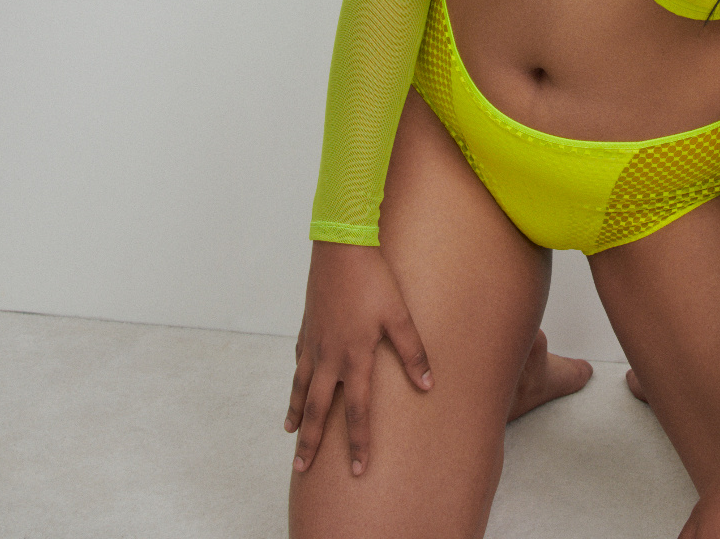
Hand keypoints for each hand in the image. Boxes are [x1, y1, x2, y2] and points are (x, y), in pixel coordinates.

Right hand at [285, 240, 432, 474]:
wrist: (341, 249)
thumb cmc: (375, 281)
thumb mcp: (400, 316)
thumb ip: (413, 353)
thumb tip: (429, 386)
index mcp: (354, 358)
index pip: (357, 412)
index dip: (359, 443)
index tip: (359, 470)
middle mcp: (329, 357)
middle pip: (317, 410)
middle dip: (310, 443)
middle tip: (302, 470)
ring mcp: (313, 343)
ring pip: (300, 388)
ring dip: (295, 414)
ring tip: (290, 434)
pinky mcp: (307, 328)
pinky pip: (299, 362)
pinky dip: (296, 380)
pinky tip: (297, 386)